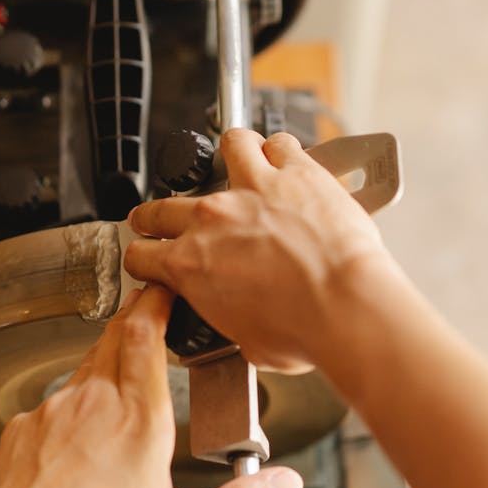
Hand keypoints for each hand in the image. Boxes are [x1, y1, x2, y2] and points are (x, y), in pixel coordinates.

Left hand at [0, 286, 303, 487]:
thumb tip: (280, 486)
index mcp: (138, 420)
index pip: (145, 333)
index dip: (157, 302)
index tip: (167, 291)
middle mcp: (91, 403)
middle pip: (113, 335)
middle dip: (135, 320)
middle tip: (150, 316)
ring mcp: (52, 412)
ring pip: (82, 367)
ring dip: (105, 362)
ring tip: (121, 384)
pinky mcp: (22, 429)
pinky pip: (52, 401)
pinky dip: (72, 404)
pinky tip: (79, 438)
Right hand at [125, 130, 393, 373]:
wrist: (345, 306)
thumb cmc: (304, 330)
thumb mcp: (249, 344)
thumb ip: (233, 324)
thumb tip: (243, 328)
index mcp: (190, 266)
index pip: (142, 255)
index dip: (143, 258)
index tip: (149, 259)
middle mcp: (212, 220)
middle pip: (165, 205)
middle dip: (156, 213)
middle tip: (160, 217)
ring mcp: (252, 189)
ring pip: (226, 149)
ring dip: (229, 156)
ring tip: (237, 162)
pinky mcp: (295, 172)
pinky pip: (279, 143)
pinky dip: (280, 150)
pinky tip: (286, 158)